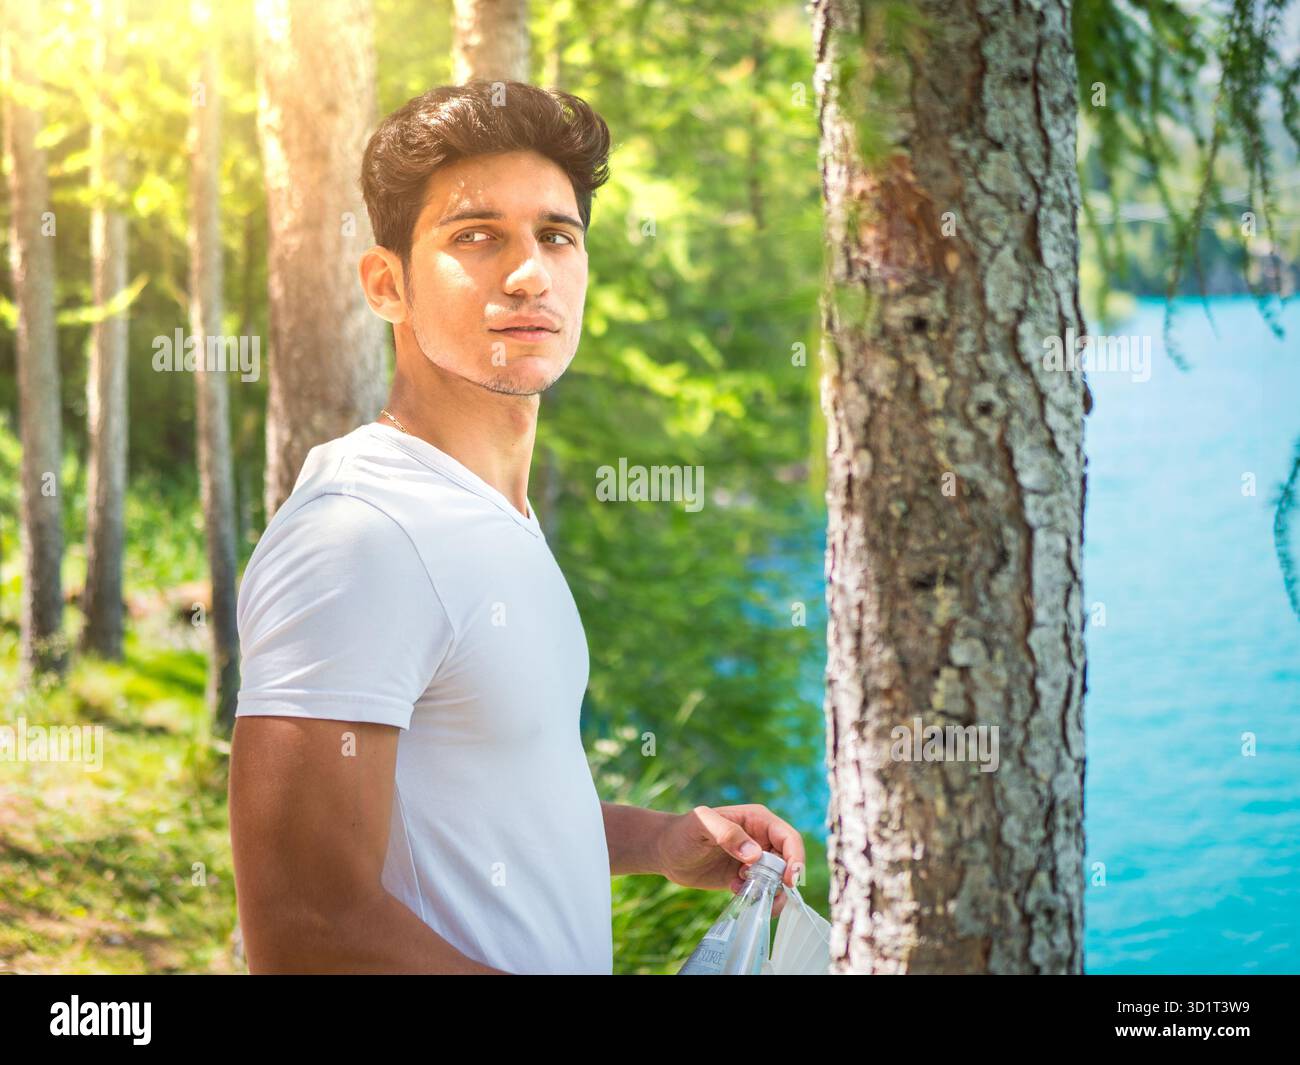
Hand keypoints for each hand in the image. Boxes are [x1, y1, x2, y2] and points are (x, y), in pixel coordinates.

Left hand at [655, 804, 806, 915]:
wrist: (665, 852)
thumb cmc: (683, 831)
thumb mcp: (702, 825)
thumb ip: (728, 833)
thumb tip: (755, 854)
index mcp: (756, 820)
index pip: (788, 837)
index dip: (795, 857)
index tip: (789, 879)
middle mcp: (760, 839)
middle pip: (787, 861)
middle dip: (782, 880)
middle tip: (764, 892)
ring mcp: (753, 859)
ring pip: (777, 879)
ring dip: (771, 892)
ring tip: (749, 896)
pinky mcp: (744, 877)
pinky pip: (762, 890)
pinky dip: (757, 897)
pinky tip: (734, 892)